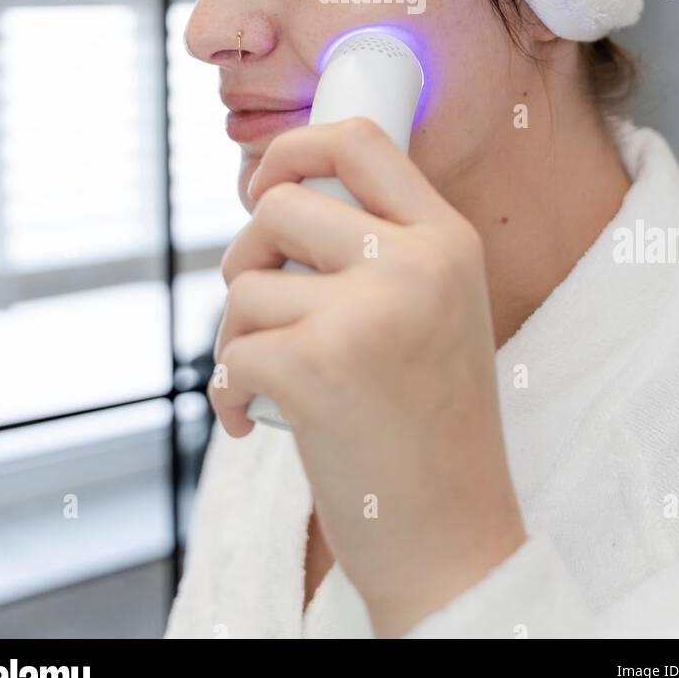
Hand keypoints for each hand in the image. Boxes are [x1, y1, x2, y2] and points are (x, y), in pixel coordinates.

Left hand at [207, 116, 526, 636]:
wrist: (452, 536)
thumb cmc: (431, 425)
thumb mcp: (438, 310)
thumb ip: (383, 248)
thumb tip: (276, 198)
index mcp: (448, 240)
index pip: (362, 141)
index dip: (295, 147)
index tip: (265, 182)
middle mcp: (415, 264)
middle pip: (282, 204)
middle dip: (248, 252)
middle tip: (260, 306)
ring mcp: (367, 314)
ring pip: (246, 283)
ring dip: (237, 335)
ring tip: (268, 380)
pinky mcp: (316, 368)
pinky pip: (231, 351)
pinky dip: (226, 391)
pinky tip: (252, 422)